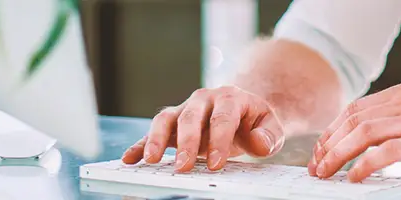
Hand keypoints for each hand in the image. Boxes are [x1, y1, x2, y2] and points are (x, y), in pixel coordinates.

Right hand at [121, 86, 284, 171]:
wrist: (242, 110)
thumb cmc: (254, 121)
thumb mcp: (271, 126)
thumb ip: (269, 135)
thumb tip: (258, 142)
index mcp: (230, 97)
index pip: (222, 118)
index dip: (218, 140)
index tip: (216, 163)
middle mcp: (204, 99)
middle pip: (191, 117)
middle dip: (186, 142)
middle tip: (183, 167)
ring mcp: (185, 109)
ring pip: (166, 118)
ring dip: (156, 139)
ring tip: (151, 161)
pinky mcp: (172, 122)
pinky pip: (153, 131)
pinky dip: (140, 144)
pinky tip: (130, 159)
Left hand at [308, 83, 400, 183]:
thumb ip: (399, 121)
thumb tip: (364, 140)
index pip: (357, 108)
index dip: (333, 130)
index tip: (321, 150)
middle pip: (354, 119)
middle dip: (329, 144)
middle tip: (317, 165)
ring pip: (364, 133)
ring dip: (338, 155)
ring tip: (328, 172)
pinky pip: (385, 153)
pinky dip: (363, 166)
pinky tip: (355, 178)